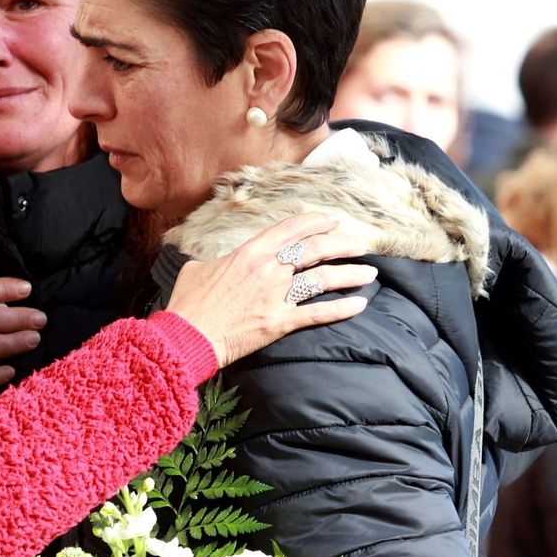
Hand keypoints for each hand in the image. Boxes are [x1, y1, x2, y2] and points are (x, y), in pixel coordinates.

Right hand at [167, 213, 376, 367]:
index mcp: (249, 253)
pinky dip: (341, 309)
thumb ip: (216, 261)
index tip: (331, 220)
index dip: (314, 222)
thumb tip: (218, 262)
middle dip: (342, 244)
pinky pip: (318, 313)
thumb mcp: (196, 270)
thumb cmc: (188, 304)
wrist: (187, 336)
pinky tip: (360, 305)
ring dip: (350, 274)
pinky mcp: (279, 322)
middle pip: (315, 249)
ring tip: (369, 273)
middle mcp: (268, 270)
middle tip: (361, 244)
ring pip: (323, 278)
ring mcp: (276, 296)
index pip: (290, 229)